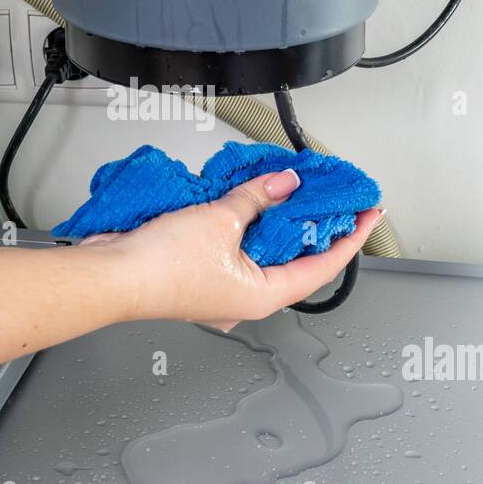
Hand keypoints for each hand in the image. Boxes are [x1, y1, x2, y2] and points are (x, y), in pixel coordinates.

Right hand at [79, 169, 383, 329]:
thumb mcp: (220, 220)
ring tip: (298, 194)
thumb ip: (257, 198)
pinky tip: (250, 202)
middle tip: (336, 200)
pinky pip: (237, 249)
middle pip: (296, 260)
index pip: (323, 266)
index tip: (370, 215)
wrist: (113, 274)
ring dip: (280, 224)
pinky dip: (249, 225)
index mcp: (262, 296)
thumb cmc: (160, 266)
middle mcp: (246, 298)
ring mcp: (223, 288)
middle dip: (315, 228)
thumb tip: (284, 185)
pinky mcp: (202, 275)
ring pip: (265, 254)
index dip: (351, 238)